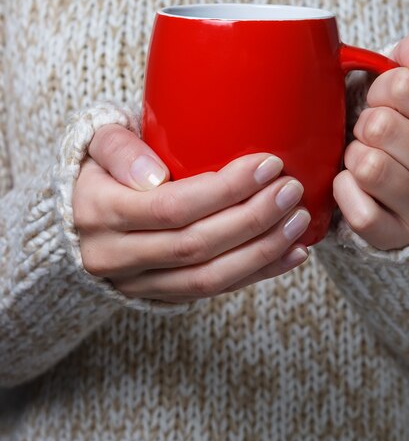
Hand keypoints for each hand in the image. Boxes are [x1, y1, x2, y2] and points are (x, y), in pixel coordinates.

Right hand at [72, 124, 310, 302]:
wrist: (78, 220)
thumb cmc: (101, 171)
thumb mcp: (96, 144)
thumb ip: (119, 149)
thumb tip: (154, 174)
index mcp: (100, 211)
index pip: (172, 207)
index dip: (225, 190)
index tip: (268, 164)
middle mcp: (115, 256)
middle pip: (196, 245)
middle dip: (252, 219)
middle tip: (291, 191)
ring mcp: (138, 283)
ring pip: (208, 278)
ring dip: (261, 251)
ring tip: (299, 223)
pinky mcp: (160, 296)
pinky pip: (212, 293)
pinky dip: (256, 274)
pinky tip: (291, 254)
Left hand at [333, 29, 408, 250]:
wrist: (390, 181)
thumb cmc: (399, 122)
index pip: (405, 85)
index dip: (380, 89)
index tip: (383, 101)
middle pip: (381, 127)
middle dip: (363, 124)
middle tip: (369, 133)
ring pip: (369, 168)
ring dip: (352, 157)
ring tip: (362, 157)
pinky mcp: (399, 237)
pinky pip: (359, 211)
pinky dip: (343, 191)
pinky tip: (351, 183)